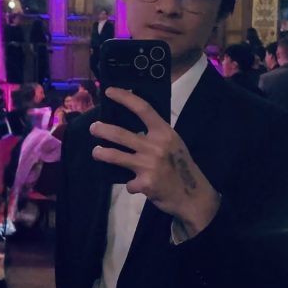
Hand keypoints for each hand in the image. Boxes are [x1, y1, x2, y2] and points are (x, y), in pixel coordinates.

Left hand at [90, 88, 219, 239]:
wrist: (193, 196)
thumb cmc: (182, 167)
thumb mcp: (173, 144)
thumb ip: (156, 135)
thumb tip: (132, 126)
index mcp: (164, 132)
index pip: (143, 108)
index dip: (124, 98)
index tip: (109, 92)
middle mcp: (156, 146)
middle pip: (120, 134)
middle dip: (103, 130)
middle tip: (94, 128)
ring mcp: (149, 165)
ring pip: (115, 156)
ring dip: (101, 153)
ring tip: (96, 152)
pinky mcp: (145, 183)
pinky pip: (129, 183)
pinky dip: (131, 185)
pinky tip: (136, 185)